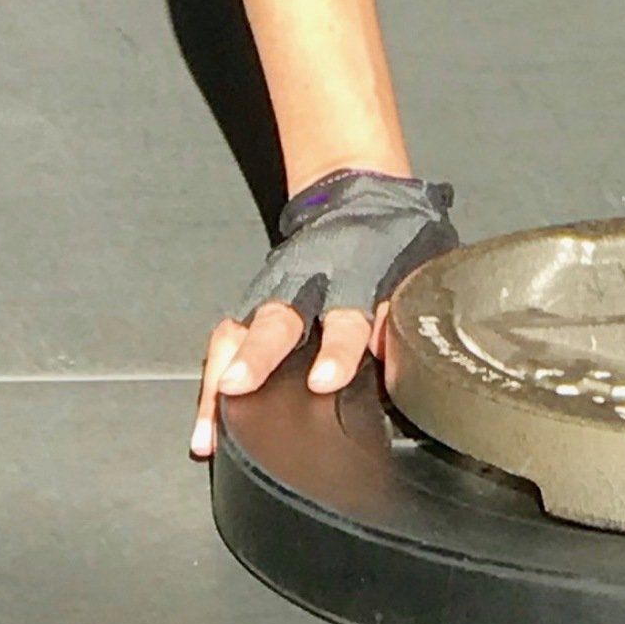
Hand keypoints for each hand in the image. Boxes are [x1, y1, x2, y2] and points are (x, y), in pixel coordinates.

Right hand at [187, 164, 458, 459]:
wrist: (357, 193)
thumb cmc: (392, 238)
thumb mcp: (417, 267)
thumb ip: (405, 309)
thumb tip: (396, 353)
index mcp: (353, 277)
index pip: (346, 317)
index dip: (336, 350)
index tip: (324, 381)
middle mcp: (305, 283)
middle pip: (275, 321)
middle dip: (256, 355)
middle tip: (237, 386)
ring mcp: (273, 292)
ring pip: (239, 331)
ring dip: (221, 379)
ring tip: (208, 430)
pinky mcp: (254, 303)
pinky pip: (226, 341)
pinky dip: (212, 385)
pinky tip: (207, 426)